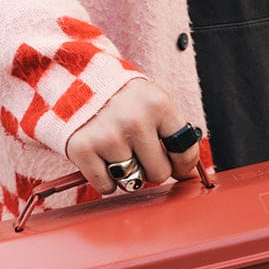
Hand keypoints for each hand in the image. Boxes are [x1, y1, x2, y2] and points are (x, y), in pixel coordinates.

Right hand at [66, 78, 200, 193]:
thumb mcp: (152, 105)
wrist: (76, 81)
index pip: (185, 150)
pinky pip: (107, 187)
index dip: (182, 164)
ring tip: (118, 152)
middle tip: (138, 152)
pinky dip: (106, 180)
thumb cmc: (123, 100)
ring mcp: (107, 136)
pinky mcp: (83, 150)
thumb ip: (174, 137)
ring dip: (127, 174)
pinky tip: (101, 159)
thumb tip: (192, 177)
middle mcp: (134, 120)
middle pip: (159, 173)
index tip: (175, 163)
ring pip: (132, 182)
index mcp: (157, 104)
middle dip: (151, 169)